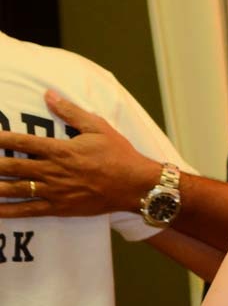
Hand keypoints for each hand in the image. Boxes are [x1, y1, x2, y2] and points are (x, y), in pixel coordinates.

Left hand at [0, 90, 158, 216]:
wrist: (136, 184)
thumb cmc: (119, 154)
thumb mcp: (98, 127)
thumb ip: (71, 111)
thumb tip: (49, 94)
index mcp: (61, 149)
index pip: (22, 142)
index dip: (0, 139)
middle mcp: (53, 171)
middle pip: (12, 166)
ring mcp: (55, 191)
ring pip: (15, 189)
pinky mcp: (59, 207)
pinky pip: (28, 210)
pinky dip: (7, 211)